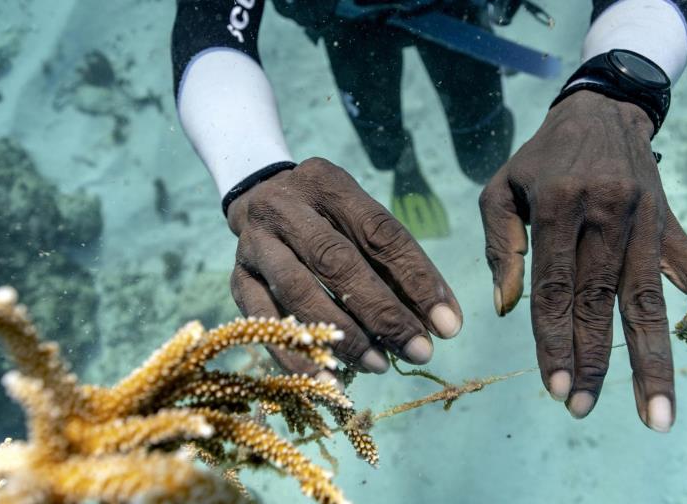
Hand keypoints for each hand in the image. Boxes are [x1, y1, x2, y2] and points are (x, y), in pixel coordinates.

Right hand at [227, 158, 462, 374]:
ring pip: (299, 292)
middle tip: (418, 350)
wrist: (258, 199)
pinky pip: (266, 323)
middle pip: (337, 262)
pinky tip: (329, 379)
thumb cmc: (330, 220)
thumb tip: (441, 323)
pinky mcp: (238, 280)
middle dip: (383, 313)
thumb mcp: (363, 222)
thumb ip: (399, 266)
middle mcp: (285, 208)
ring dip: (343, 335)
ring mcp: (254, 244)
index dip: (417, 279)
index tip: (448, 323)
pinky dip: (298, 354)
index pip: (380, 233)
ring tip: (380, 365)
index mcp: (327, 184)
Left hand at [479, 91, 686, 430]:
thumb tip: (506, 308)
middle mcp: (606, 214)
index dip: (554, 340)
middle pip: (601, 301)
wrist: (603, 108)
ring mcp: (645, 223)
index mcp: (559, 204)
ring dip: (654, 361)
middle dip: (593, 360)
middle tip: (581, 409)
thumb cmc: (542, 157)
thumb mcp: (502, 188)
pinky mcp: (670, 227)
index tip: (554, 386)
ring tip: (660, 416)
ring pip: (651, 301)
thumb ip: (499, 245)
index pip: (556, 286)